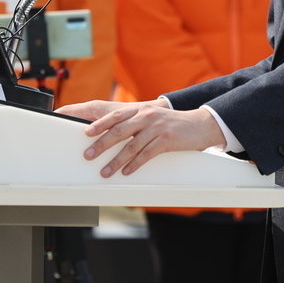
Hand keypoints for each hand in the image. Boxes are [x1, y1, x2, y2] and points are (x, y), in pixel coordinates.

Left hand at [57, 97, 222, 177]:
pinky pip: (147, 154)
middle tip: (88, 155)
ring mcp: (156, 128)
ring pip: (131, 145)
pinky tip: (127, 172)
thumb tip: (109, 136)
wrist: (199, 124)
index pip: (114, 115)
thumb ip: (132, 124)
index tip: (84, 133)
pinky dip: (135, 164)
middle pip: (119, 130)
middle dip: (101, 144)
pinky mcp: (166, 140)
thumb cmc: (169, 124)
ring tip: (105, 171)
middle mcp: (146, 116)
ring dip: (116, 160)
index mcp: (139, 110)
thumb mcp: (150, 119)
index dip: (98, 124)